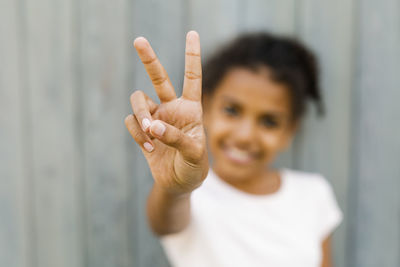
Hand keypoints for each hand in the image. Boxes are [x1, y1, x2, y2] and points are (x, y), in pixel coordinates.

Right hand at [125, 31, 208, 194]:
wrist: (179, 184)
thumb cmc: (194, 168)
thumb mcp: (194, 154)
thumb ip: (176, 137)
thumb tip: (152, 124)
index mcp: (191, 109)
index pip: (192, 77)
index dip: (192, 55)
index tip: (192, 33)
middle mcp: (172, 108)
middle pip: (159, 77)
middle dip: (149, 59)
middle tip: (139, 40)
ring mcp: (155, 118)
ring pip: (138, 101)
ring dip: (140, 116)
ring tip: (149, 135)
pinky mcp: (142, 130)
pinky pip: (131, 122)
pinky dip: (137, 134)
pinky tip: (149, 148)